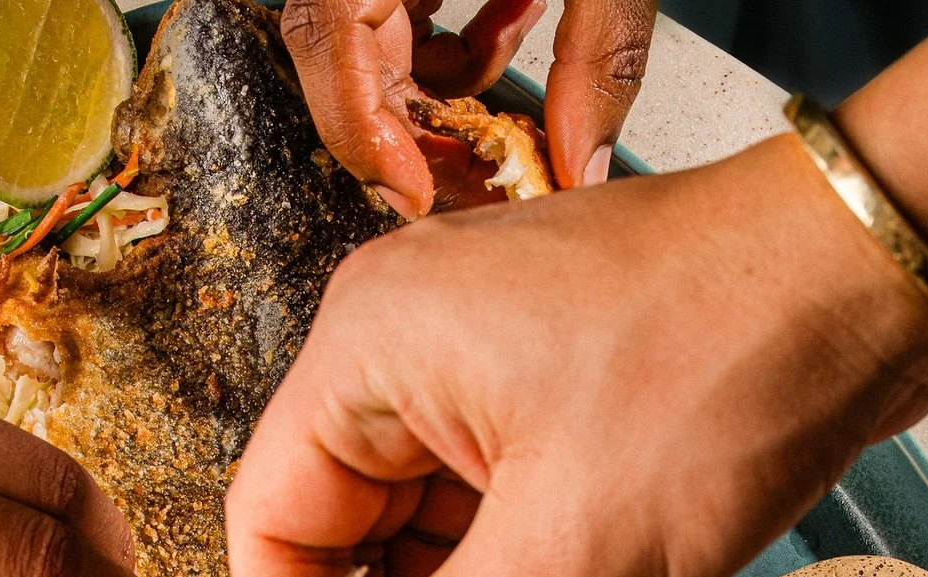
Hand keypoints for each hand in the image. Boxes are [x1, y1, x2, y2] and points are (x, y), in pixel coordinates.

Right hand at [229, 132, 927, 576]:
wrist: (880, 273)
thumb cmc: (725, 366)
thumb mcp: (571, 545)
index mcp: (371, 352)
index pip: (272, 527)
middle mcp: (407, 351)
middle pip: (339, 534)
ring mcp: (482, 371)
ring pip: (420, 535)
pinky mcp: (550, 398)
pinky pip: (489, 516)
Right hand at [279, 0, 655, 214]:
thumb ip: (600, 50)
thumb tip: (583, 160)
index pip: (327, 36)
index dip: (364, 130)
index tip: (412, 194)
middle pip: (347, 50)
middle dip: (407, 129)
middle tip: (467, 183)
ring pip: (379, 32)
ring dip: (440, 88)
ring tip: (498, 119)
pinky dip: (460, 34)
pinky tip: (512, 31)